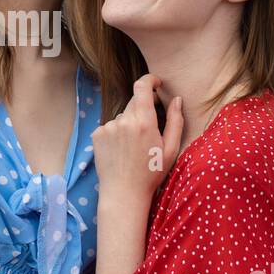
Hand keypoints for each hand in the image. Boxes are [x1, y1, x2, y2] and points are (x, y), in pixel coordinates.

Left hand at [91, 74, 184, 210]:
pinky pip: (110, 126)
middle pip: (134, 102)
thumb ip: (175, 121)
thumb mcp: (171, 149)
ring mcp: (108, 127)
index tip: (155, 83)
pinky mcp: (97, 134)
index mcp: (144, 123)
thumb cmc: (151, 173)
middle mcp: (124, 121)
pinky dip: (117, 133)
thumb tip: (176, 99)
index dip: (149, 80)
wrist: (123, 193)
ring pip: (123, 115)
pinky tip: (121, 150)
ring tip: (133, 147)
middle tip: (148, 132)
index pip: (142, 87)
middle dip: (143, 110)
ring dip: (129, 123)